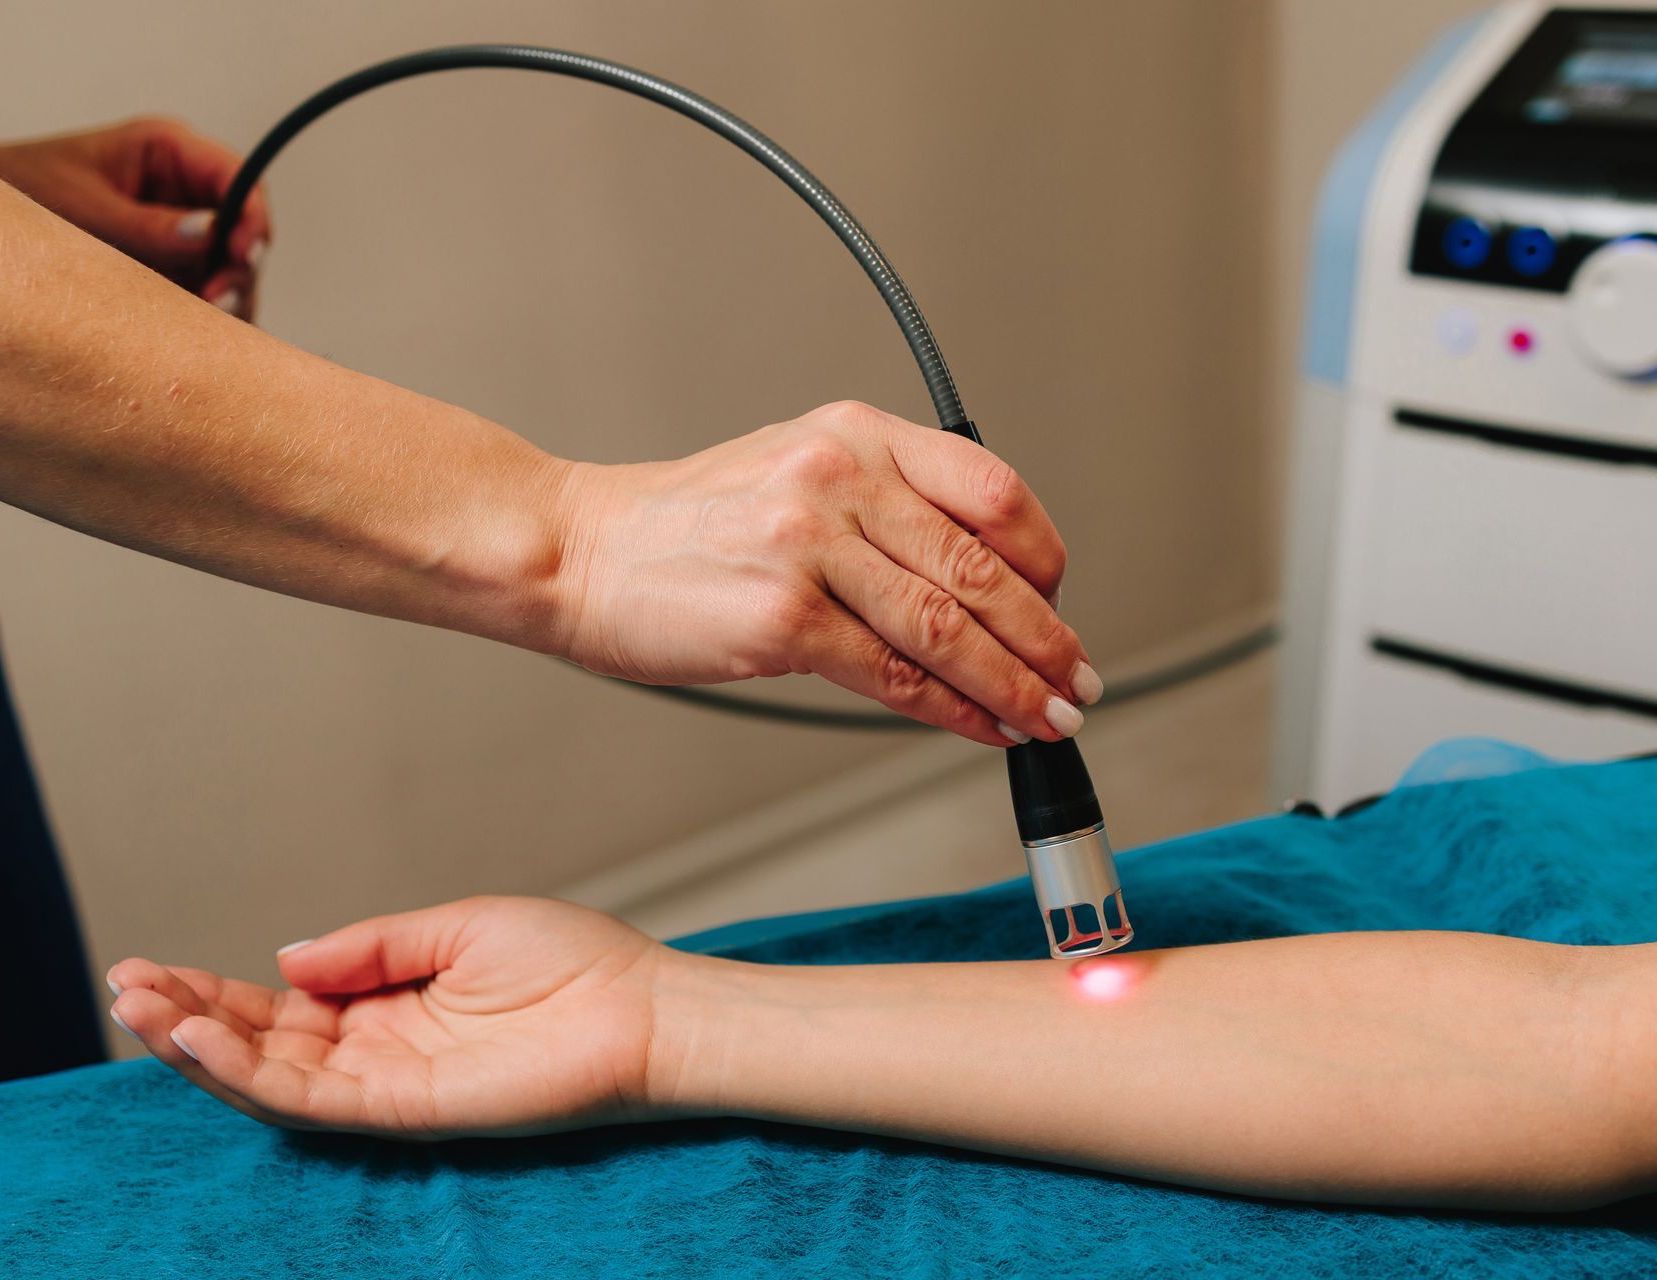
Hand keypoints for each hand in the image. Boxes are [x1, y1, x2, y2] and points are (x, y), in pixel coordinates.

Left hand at [0, 116, 270, 318]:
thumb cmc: (18, 189)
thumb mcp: (83, 207)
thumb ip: (148, 225)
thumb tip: (209, 236)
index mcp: (168, 152)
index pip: (240, 180)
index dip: (251, 220)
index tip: (242, 257)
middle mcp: (184, 191)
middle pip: (243, 233)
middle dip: (236, 271)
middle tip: (213, 303)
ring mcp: (180, 234)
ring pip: (231, 272)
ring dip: (224, 301)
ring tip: (199, 325)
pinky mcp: (169, 271)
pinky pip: (203, 295)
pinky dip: (203, 320)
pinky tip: (187, 337)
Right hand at [108, 897, 670, 1137]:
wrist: (641, 1008)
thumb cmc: (572, 963)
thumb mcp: (456, 925)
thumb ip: (367, 945)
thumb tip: (284, 956)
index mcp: (388, 1003)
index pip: (280, 1004)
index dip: (214, 991)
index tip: (151, 968)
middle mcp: (378, 1048)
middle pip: (260, 1043)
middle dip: (186, 1019)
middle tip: (124, 988)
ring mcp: (388, 1083)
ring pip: (270, 1078)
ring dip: (199, 1048)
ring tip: (141, 1011)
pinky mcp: (406, 1109)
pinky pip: (312, 1099)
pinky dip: (251, 1074)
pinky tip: (203, 1041)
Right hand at [555, 401, 1100, 746]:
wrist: (579, 551)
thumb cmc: (682, 525)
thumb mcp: (793, 472)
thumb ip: (882, 507)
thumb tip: (978, 585)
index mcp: (856, 435)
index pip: (992, 488)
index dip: (1044, 558)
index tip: (1060, 605)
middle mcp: (840, 478)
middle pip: (981, 566)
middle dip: (1045, 637)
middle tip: (1078, 680)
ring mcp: (809, 545)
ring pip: (947, 625)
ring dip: (1013, 683)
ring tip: (1048, 717)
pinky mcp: (782, 618)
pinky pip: (894, 673)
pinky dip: (950, 709)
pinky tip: (980, 726)